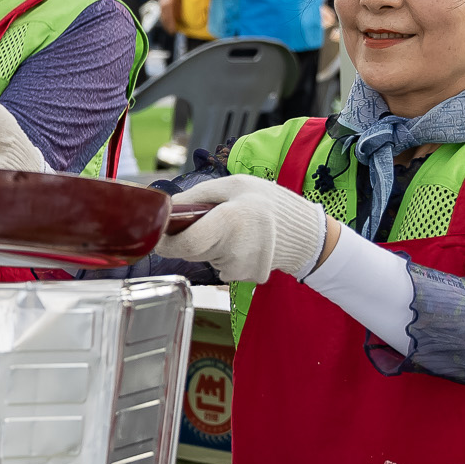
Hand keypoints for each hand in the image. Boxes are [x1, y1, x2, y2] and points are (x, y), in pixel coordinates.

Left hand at [155, 176, 329, 283]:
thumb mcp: (234, 185)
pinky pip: (220, 266)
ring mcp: (240, 269)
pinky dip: (223, 255)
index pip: (187, 242)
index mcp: (230, 222)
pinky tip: (241, 242)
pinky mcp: (245, 278)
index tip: (159, 235)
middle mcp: (234, 251)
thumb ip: (198, 195)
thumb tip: (169, 207)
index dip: (166, 242)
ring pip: (205, 258)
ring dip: (209, 245)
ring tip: (232, 228)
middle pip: (191, 250)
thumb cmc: (269, 202)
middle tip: (207, 220)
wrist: (305, 232)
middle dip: (190, 236)